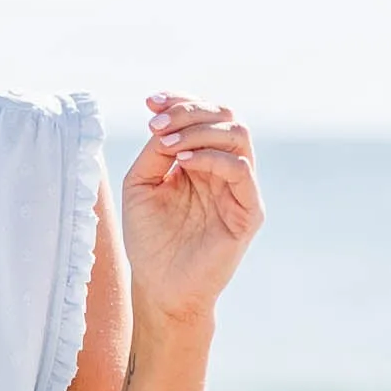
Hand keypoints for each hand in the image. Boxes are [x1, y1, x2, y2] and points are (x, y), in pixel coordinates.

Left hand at [121, 93, 263, 326]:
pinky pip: (241, 170)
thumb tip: (166, 121)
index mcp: (202, 160)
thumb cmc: (150, 241)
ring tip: (168, 142)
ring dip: (200, 130)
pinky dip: (212, 157)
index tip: (150, 101)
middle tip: (157, 123)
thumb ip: (156, 150)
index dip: (180, 101)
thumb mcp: (141, 185)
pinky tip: (183, 162)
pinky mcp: (249, 212)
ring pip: (238, 134)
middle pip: (225, 116)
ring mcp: (240, 189)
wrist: (160, 289)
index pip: (204, 115)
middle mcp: (225, 169)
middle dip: (190, 111)